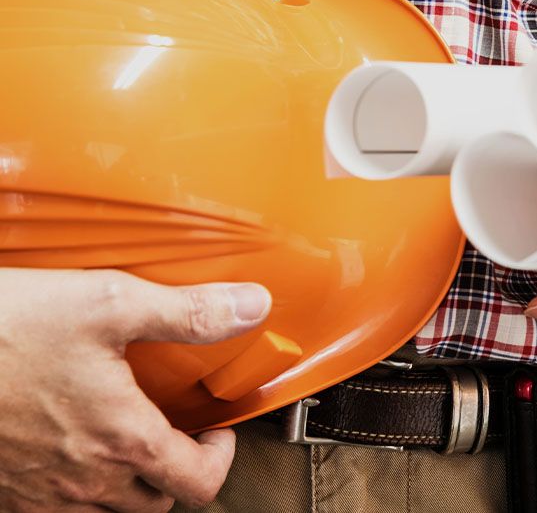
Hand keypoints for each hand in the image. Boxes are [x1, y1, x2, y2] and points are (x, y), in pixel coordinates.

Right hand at [0, 268, 271, 511]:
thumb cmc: (3, 327)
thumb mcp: (109, 303)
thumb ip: (189, 312)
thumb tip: (252, 307)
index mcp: (121, 439)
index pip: (198, 483)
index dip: (221, 457)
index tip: (216, 430)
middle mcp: (82, 481)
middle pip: (154, 502)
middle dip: (176, 470)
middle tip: (174, 431)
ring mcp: (36, 494)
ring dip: (127, 484)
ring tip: (125, 439)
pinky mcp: (3, 492)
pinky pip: (52, 512)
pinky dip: (74, 492)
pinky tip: (67, 448)